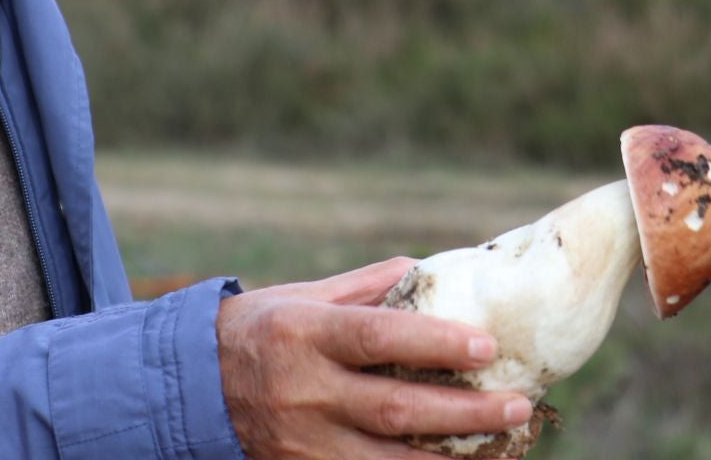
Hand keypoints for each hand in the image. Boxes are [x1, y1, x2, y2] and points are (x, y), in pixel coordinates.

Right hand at [217, 257, 533, 458]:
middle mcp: (305, 390)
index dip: (436, 343)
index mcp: (306, 333)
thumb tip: (434, 270)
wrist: (193, 388)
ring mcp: (304, 441)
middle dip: (464, 412)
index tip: (486, 346)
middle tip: (518, 405)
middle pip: (396, 409)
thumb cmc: (262, 329)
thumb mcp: (305, 296)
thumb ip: (369, 287)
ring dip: (451, 458)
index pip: (379, 337)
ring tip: (502, 446)